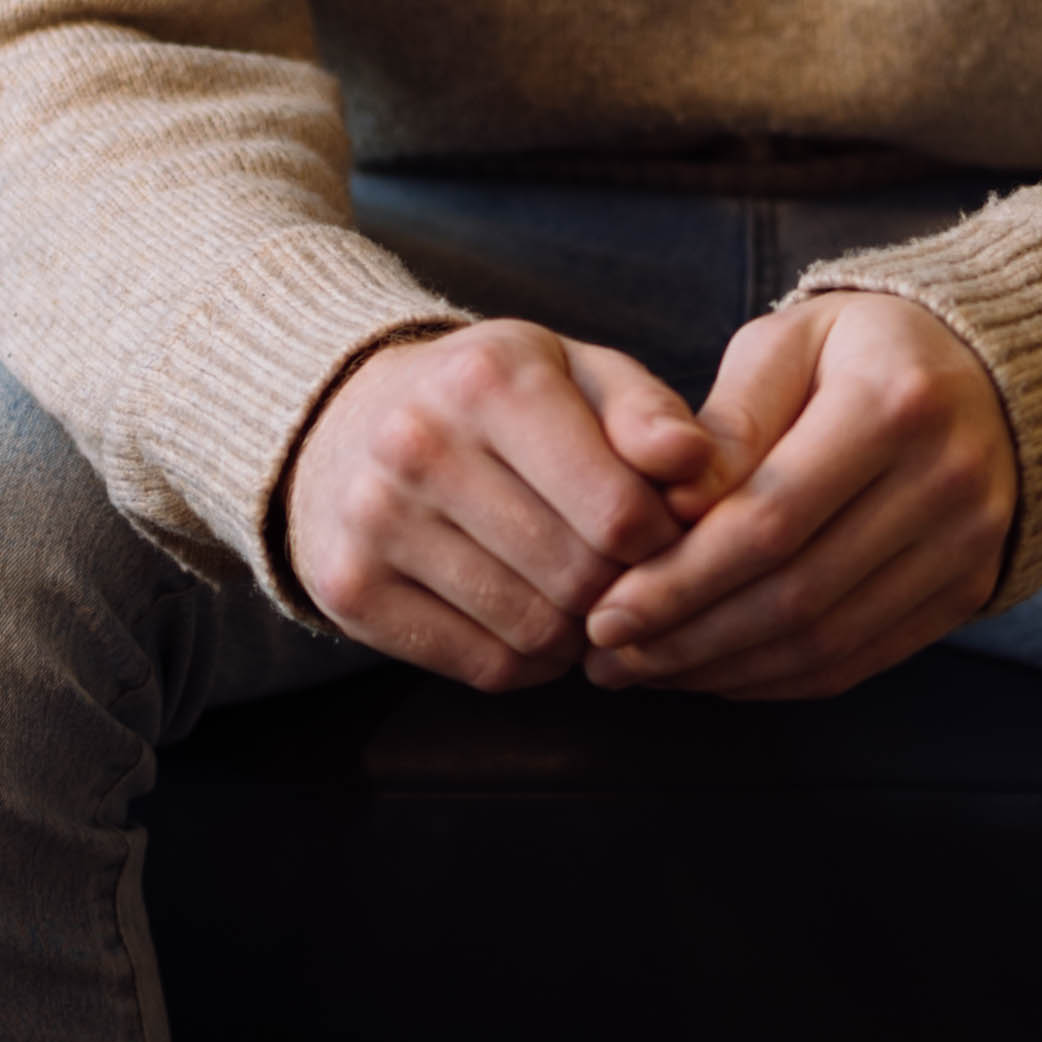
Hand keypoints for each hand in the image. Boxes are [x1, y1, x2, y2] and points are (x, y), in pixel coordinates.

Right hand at [287, 319, 723, 691]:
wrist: (347, 421)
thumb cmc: (497, 400)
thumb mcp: (577, 374)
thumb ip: (649, 413)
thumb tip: (695, 465)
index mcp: (488, 379)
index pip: (618, 512)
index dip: (664, 540)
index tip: (660, 533)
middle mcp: (418, 446)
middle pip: (578, 578)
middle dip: (621, 587)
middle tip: (621, 571)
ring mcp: (373, 522)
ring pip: (535, 632)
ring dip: (578, 630)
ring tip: (576, 592)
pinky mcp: (349, 590)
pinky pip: (484, 668)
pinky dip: (529, 662)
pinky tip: (529, 619)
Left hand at [580, 291, 1014, 702]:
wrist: (990, 374)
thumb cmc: (859, 351)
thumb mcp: (788, 345)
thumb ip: (726, 424)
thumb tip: (671, 510)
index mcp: (894, 402)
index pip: (771, 519)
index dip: (680, 580)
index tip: (604, 611)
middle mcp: (947, 481)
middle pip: (797, 593)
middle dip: (689, 636)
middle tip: (609, 656)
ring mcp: (968, 546)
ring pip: (826, 642)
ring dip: (723, 670)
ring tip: (646, 671)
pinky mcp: (968, 591)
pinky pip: (859, 661)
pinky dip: (776, 680)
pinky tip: (713, 674)